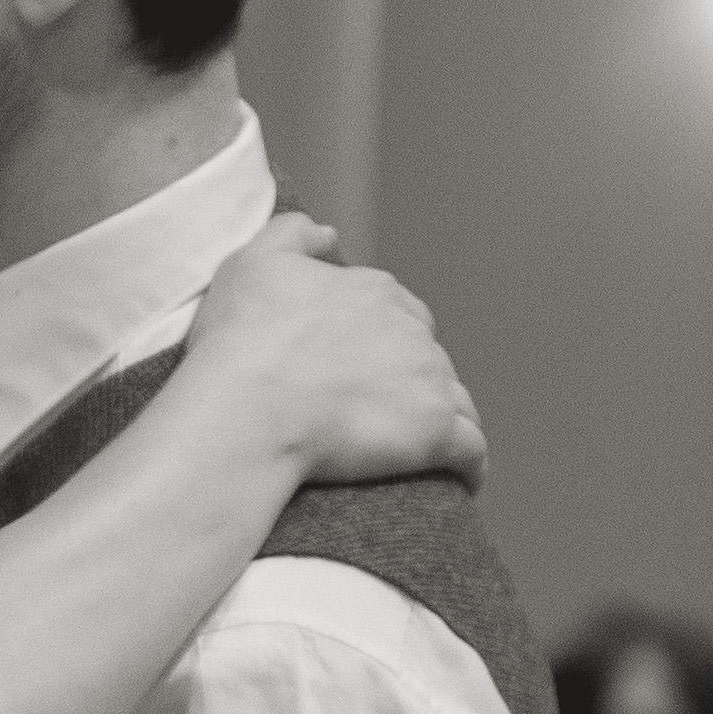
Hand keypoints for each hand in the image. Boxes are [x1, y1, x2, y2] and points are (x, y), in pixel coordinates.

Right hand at [180, 212, 483, 495]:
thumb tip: (330, 235)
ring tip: (424, 448)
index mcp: (374, 292)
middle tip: (382, 410)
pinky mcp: (436, 432)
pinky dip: (471, 463)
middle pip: (427, 355)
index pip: (397, 311)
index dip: (380, 339)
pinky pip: (472, 450)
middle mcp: (411, 330)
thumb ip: (293, 234)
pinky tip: (462, 478)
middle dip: (412, 377)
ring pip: (456, 399)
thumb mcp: (251, 262)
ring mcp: (428, 380)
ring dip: (444, 418)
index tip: (359, 366)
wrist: (246, 409)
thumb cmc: (240, 341)